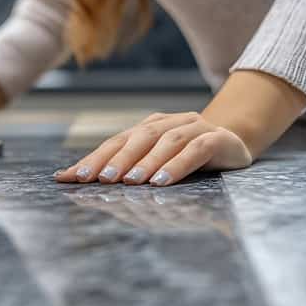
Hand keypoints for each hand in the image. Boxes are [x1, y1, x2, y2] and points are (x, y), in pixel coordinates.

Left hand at [54, 112, 252, 186]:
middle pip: (138, 137)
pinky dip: (177, 165)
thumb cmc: (188, 159)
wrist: (236, 143)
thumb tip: (78, 182)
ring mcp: (195, 128)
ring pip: (167, 141)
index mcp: (150, 127)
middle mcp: (170, 123)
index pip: (116, 142)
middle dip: (116, 158)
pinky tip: (162, 182)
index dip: (93, 158)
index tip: (69, 177)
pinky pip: (196, 150)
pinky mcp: (217, 140)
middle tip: (100, 179)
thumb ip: (128, 171)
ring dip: (146, 162)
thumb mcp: (158, 164)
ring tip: (130, 182)